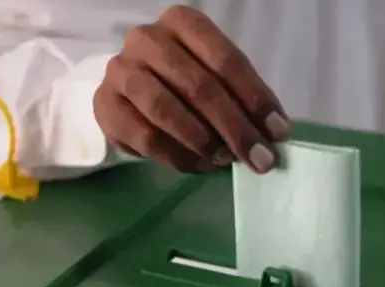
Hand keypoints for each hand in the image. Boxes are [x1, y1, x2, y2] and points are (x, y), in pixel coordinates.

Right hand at [93, 5, 289, 173]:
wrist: (127, 95)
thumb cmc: (180, 84)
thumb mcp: (215, 80)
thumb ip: (241, 99)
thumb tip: (273, 134)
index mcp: (182, 22)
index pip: (225, 59)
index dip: (255, 98)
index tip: (278, 132)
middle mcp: (147, 39)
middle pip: (199, 86)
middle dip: (235, 127)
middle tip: (259, 158)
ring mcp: (121, 71)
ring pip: (166, 110)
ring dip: (203, 141)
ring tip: (224, 160)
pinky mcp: (106, 106)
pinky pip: (146, 137)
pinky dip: (177, 157)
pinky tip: (197, 166)